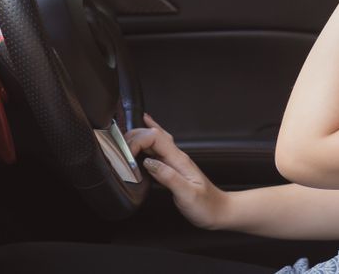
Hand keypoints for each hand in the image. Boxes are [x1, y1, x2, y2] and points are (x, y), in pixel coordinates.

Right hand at [124, 114, 228, 229]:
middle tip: (119, 149)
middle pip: (153, 134)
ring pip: (155, 139)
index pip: (155, 138)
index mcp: (179, 160)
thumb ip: (169, 177)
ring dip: (139, 136)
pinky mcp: (173, 167)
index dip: (138, 141)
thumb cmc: (206, 206)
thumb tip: (148, 163)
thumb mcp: (187, 194)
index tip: (126, 157)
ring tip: (124, 137)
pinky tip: (146, 127)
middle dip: (134, 137)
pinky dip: (149, 137)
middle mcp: (177, 156)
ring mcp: (175, 160)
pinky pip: (159, 147)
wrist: (219, 211)